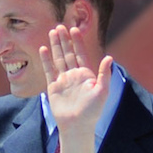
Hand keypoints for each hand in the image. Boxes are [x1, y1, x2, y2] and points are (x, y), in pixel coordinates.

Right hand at [39, 25, 112, 140]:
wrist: (77, 126)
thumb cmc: (92, 112)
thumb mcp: (102, 92)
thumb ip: (104, 74)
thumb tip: (109, 57)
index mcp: (87, 75)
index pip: (81, 54)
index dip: (77, 42)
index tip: (74, 29)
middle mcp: (74, 75)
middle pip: (68, 53)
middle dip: (64, 40)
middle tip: (60, 26)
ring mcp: (63, 80)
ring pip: (58, 59)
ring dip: (55, 46)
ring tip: (52, 32)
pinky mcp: (53, 87)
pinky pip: (49, 70)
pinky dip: (46, 60)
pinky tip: (43, 49)